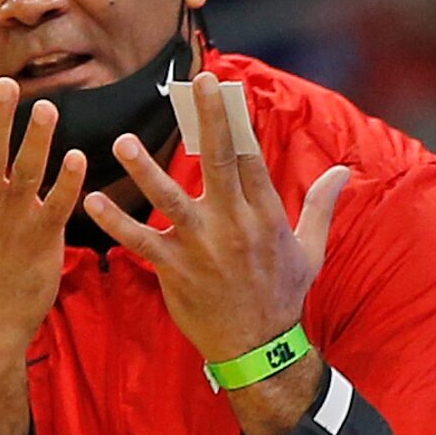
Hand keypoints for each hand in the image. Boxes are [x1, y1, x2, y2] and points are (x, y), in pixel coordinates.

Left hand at [79, 71, 351, 434]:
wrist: (259, 348)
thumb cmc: (283, 296)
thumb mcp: (311, 249)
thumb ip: (319, 205)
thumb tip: (342, 172)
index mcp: (265, 215)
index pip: (252, 157)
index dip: (238, 120)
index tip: (224, 87)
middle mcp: (235, 224)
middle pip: (222, 162)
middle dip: (209, 121)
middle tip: (196, 85)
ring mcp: (203, 246)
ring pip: (171, 199)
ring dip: (146, 169)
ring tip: (122, 141)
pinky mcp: (175, 269)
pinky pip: (140, 241)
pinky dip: (116, 222)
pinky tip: (93, 201)